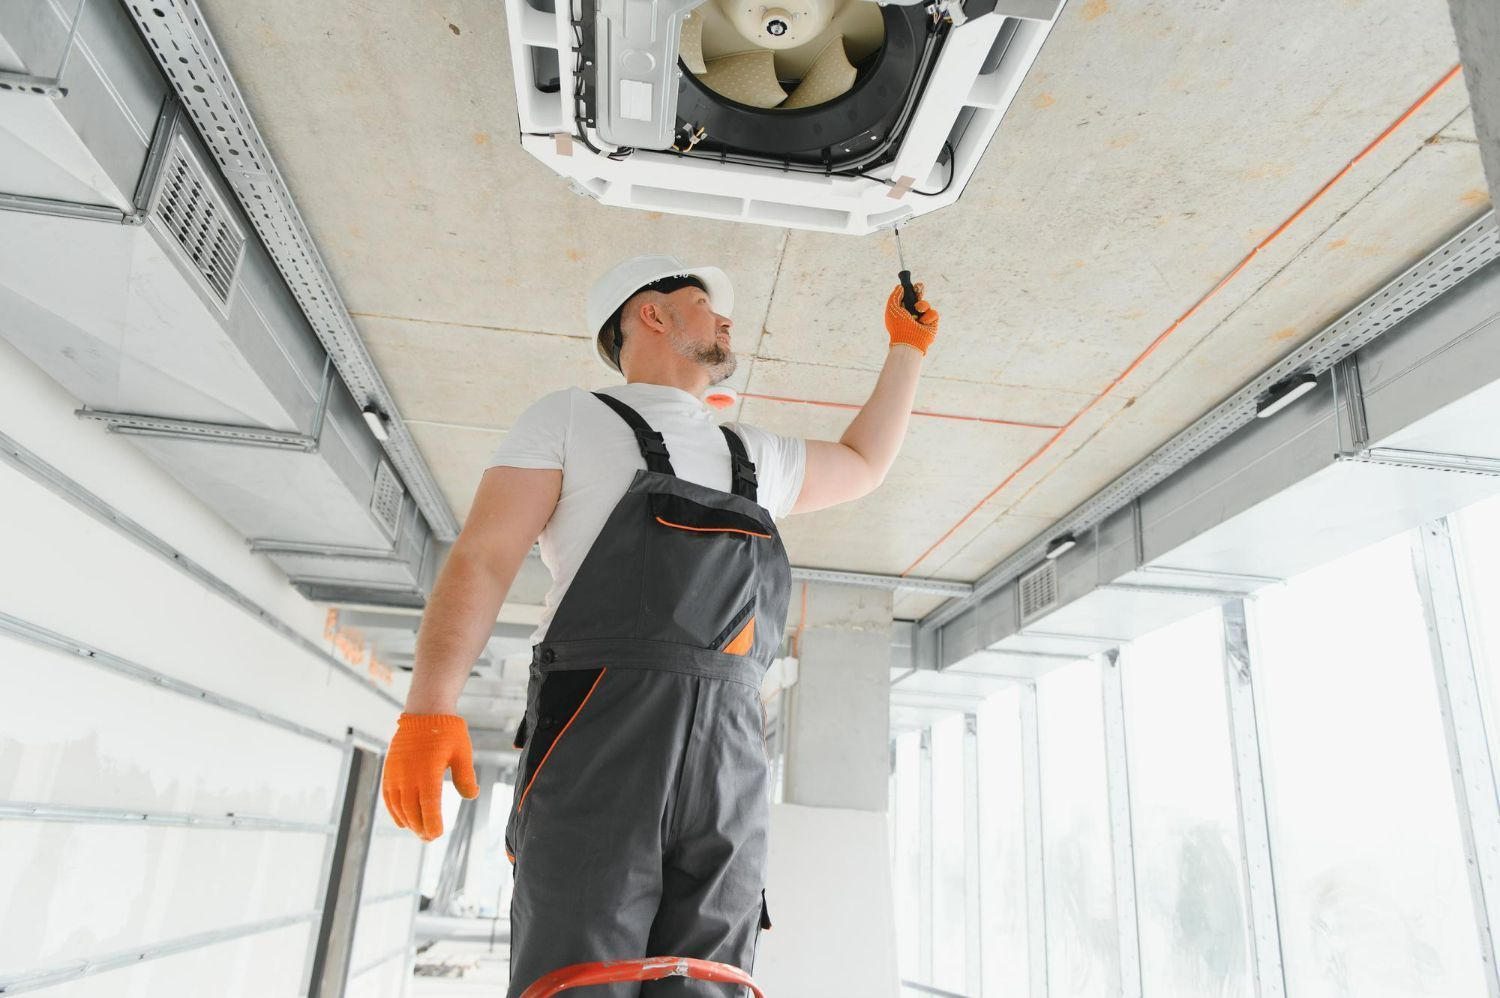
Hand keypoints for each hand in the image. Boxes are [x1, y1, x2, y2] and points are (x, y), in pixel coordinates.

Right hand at [381, 713, 479, 839]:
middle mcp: (408, 775)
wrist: (424, 712)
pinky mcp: (389, 770)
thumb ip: (466, 776)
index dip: (432, 823)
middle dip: (420, 827)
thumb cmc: (447, 732)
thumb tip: (471, 796)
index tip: (437, 834)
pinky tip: (403, 821)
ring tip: (419, 832)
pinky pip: (388, 797)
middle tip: (430, 838)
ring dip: (408, 822)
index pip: (429, 805)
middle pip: (412, 810)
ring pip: (399, 807)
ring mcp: (396, 773)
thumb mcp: (462, 752)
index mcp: (428, 772)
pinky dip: (394, 812)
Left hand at [884, 281, 938, 354]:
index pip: (906, 298)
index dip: (909, 291)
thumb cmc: (899, 326)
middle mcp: (912, 315)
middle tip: (919, 287)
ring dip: (922, 304)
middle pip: (918, 298)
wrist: (909, 341)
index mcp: (901, 312)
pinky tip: (923, 322)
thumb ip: (895, 296)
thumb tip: (900, 287)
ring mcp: (922, 319)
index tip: (910, 285)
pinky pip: (933, 313)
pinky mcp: (932, 324)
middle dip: (919, 290)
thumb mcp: (892, 308)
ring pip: (926, 304)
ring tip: (918, 310)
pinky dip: (928, 316)